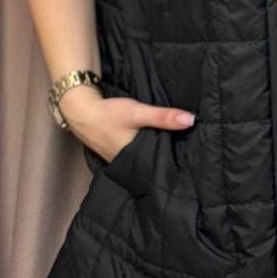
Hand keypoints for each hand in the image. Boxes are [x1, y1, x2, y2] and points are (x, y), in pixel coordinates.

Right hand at [59, 87, 195, 164]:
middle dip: (168, 158)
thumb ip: (163, 117)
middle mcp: (128, 164)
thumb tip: (191, 120)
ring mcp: (121, 160)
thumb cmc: (109, 114)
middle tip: (190, 155)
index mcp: (135, 159)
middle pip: (153, 163)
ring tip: (178, 150)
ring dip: (157, 153)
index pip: (161, 166)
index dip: (176, 163)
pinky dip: (145, 149)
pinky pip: (136, 155)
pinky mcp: (117, 153)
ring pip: (145, 159)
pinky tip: (155, 144)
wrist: (81, 111)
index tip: (194, 161)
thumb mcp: (138, 112)